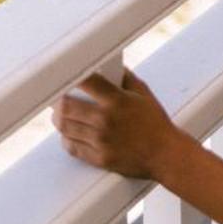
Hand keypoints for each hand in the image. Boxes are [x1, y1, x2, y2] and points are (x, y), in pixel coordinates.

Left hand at [51, 70, 183, 178]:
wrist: (166, 154)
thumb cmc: (156, 123)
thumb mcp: (143, 93)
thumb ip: (125, 77)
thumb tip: (111, 64)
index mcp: (117, 100)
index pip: (85, 81)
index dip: (70, 75)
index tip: (63, 74)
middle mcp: (106, 119)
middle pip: (66, 105)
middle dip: (57, 101)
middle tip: (56, 99)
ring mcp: (101, 140)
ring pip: (65, 127)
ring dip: (59, 119)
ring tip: (59, 116)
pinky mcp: (99, 158)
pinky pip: (72, 147)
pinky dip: (66, 139)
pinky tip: (68, 135)